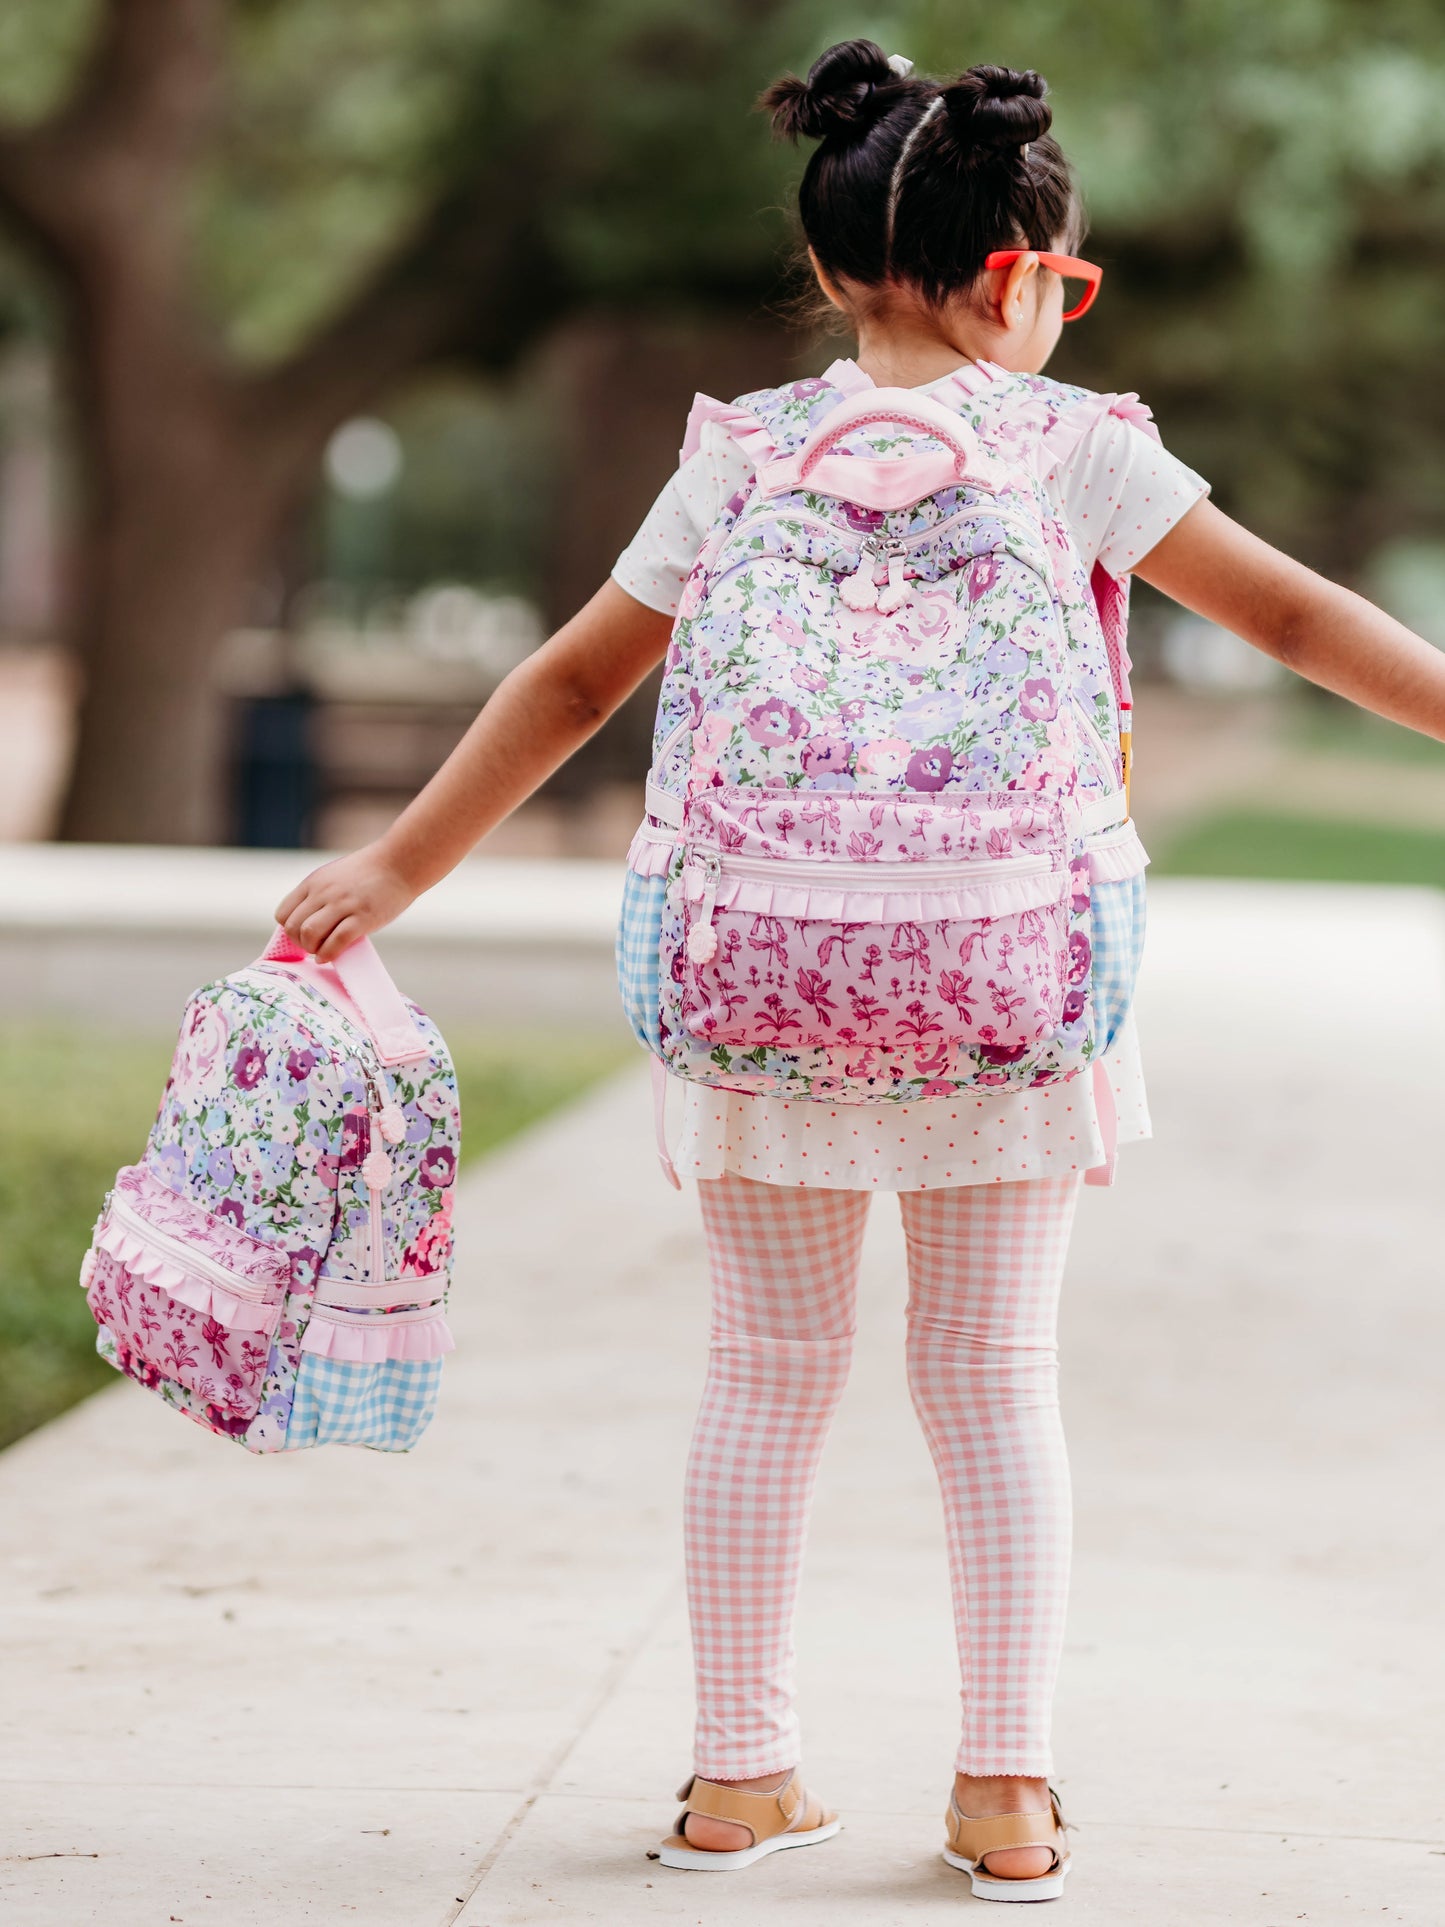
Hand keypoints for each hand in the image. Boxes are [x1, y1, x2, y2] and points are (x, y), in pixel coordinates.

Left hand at [274, 844, 415, 960]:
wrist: (400, 863)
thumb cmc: (370, 873)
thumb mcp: (334, 876)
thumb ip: (319, 895)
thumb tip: (309, 924)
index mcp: (314, 882)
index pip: (284, 914)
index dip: (290, 929)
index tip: (302, 936)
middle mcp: (324, 893)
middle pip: (293, 927)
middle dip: (299, 943)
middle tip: (313, 946)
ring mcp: (343, 905)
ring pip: (310, 935)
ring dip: (312, 949)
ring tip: (321, 951)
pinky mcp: (362, 918)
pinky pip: (335, 942)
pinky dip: (328, 954)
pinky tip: (328, 957)